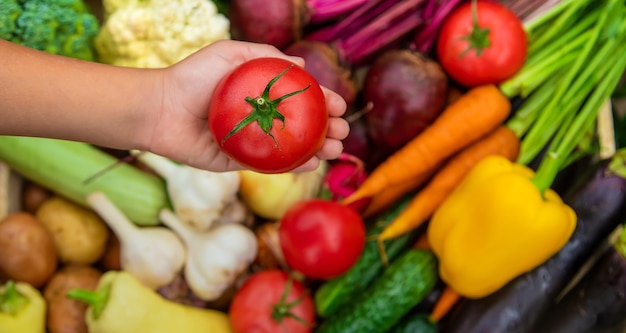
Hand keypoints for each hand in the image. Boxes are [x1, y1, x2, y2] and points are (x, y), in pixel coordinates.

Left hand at [146, 40, 348, 171]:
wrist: (160, 109)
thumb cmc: (192, 77)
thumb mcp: (230, 54)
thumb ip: (265, 57)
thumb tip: (302, 65)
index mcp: (261, 92)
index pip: (300, 97)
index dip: (323, 101)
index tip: (340, 106)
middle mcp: (260, 117)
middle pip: (302, 125)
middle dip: (327, 129)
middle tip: (342, 132)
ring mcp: (252, 140)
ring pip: (292, 147)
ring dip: (317, 149)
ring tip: (333, 149)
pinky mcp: (239, 162)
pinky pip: (270, 166)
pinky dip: (292, 166)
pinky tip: (310, 163)